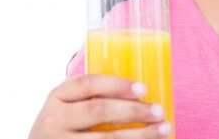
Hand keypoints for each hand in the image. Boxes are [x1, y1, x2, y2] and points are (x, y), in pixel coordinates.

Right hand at [28, 74, 172, 137]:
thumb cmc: (65, 124)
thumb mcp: (70, 105)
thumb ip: (93, 96)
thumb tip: (142, 89)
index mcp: (58, 96)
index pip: (88, 84)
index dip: (117, 85)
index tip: (144, 88)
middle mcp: (54, 120)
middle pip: (98, 111)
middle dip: (133, 111)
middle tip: (159, 111)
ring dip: (140, 135)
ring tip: (163, 130)